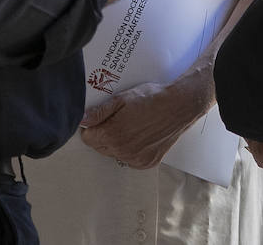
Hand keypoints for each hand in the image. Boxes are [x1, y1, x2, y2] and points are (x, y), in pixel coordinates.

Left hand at [77, 78, 208, 169]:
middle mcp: (122, 151)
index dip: (92, 126)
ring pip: (114, 153)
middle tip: (118, 119)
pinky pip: (129, 158)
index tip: (102, 118)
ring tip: (131, 125)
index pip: (87, 138)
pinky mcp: (146, 163)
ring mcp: (135, 159)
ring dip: (117, 142)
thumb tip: (82, 120)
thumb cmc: (152, 98)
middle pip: (99, 147)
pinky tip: (140, 135)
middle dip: (104, 134)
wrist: (179, 106)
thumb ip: (100, 112)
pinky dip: (131, 149)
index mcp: (113, 134)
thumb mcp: (122, 98)